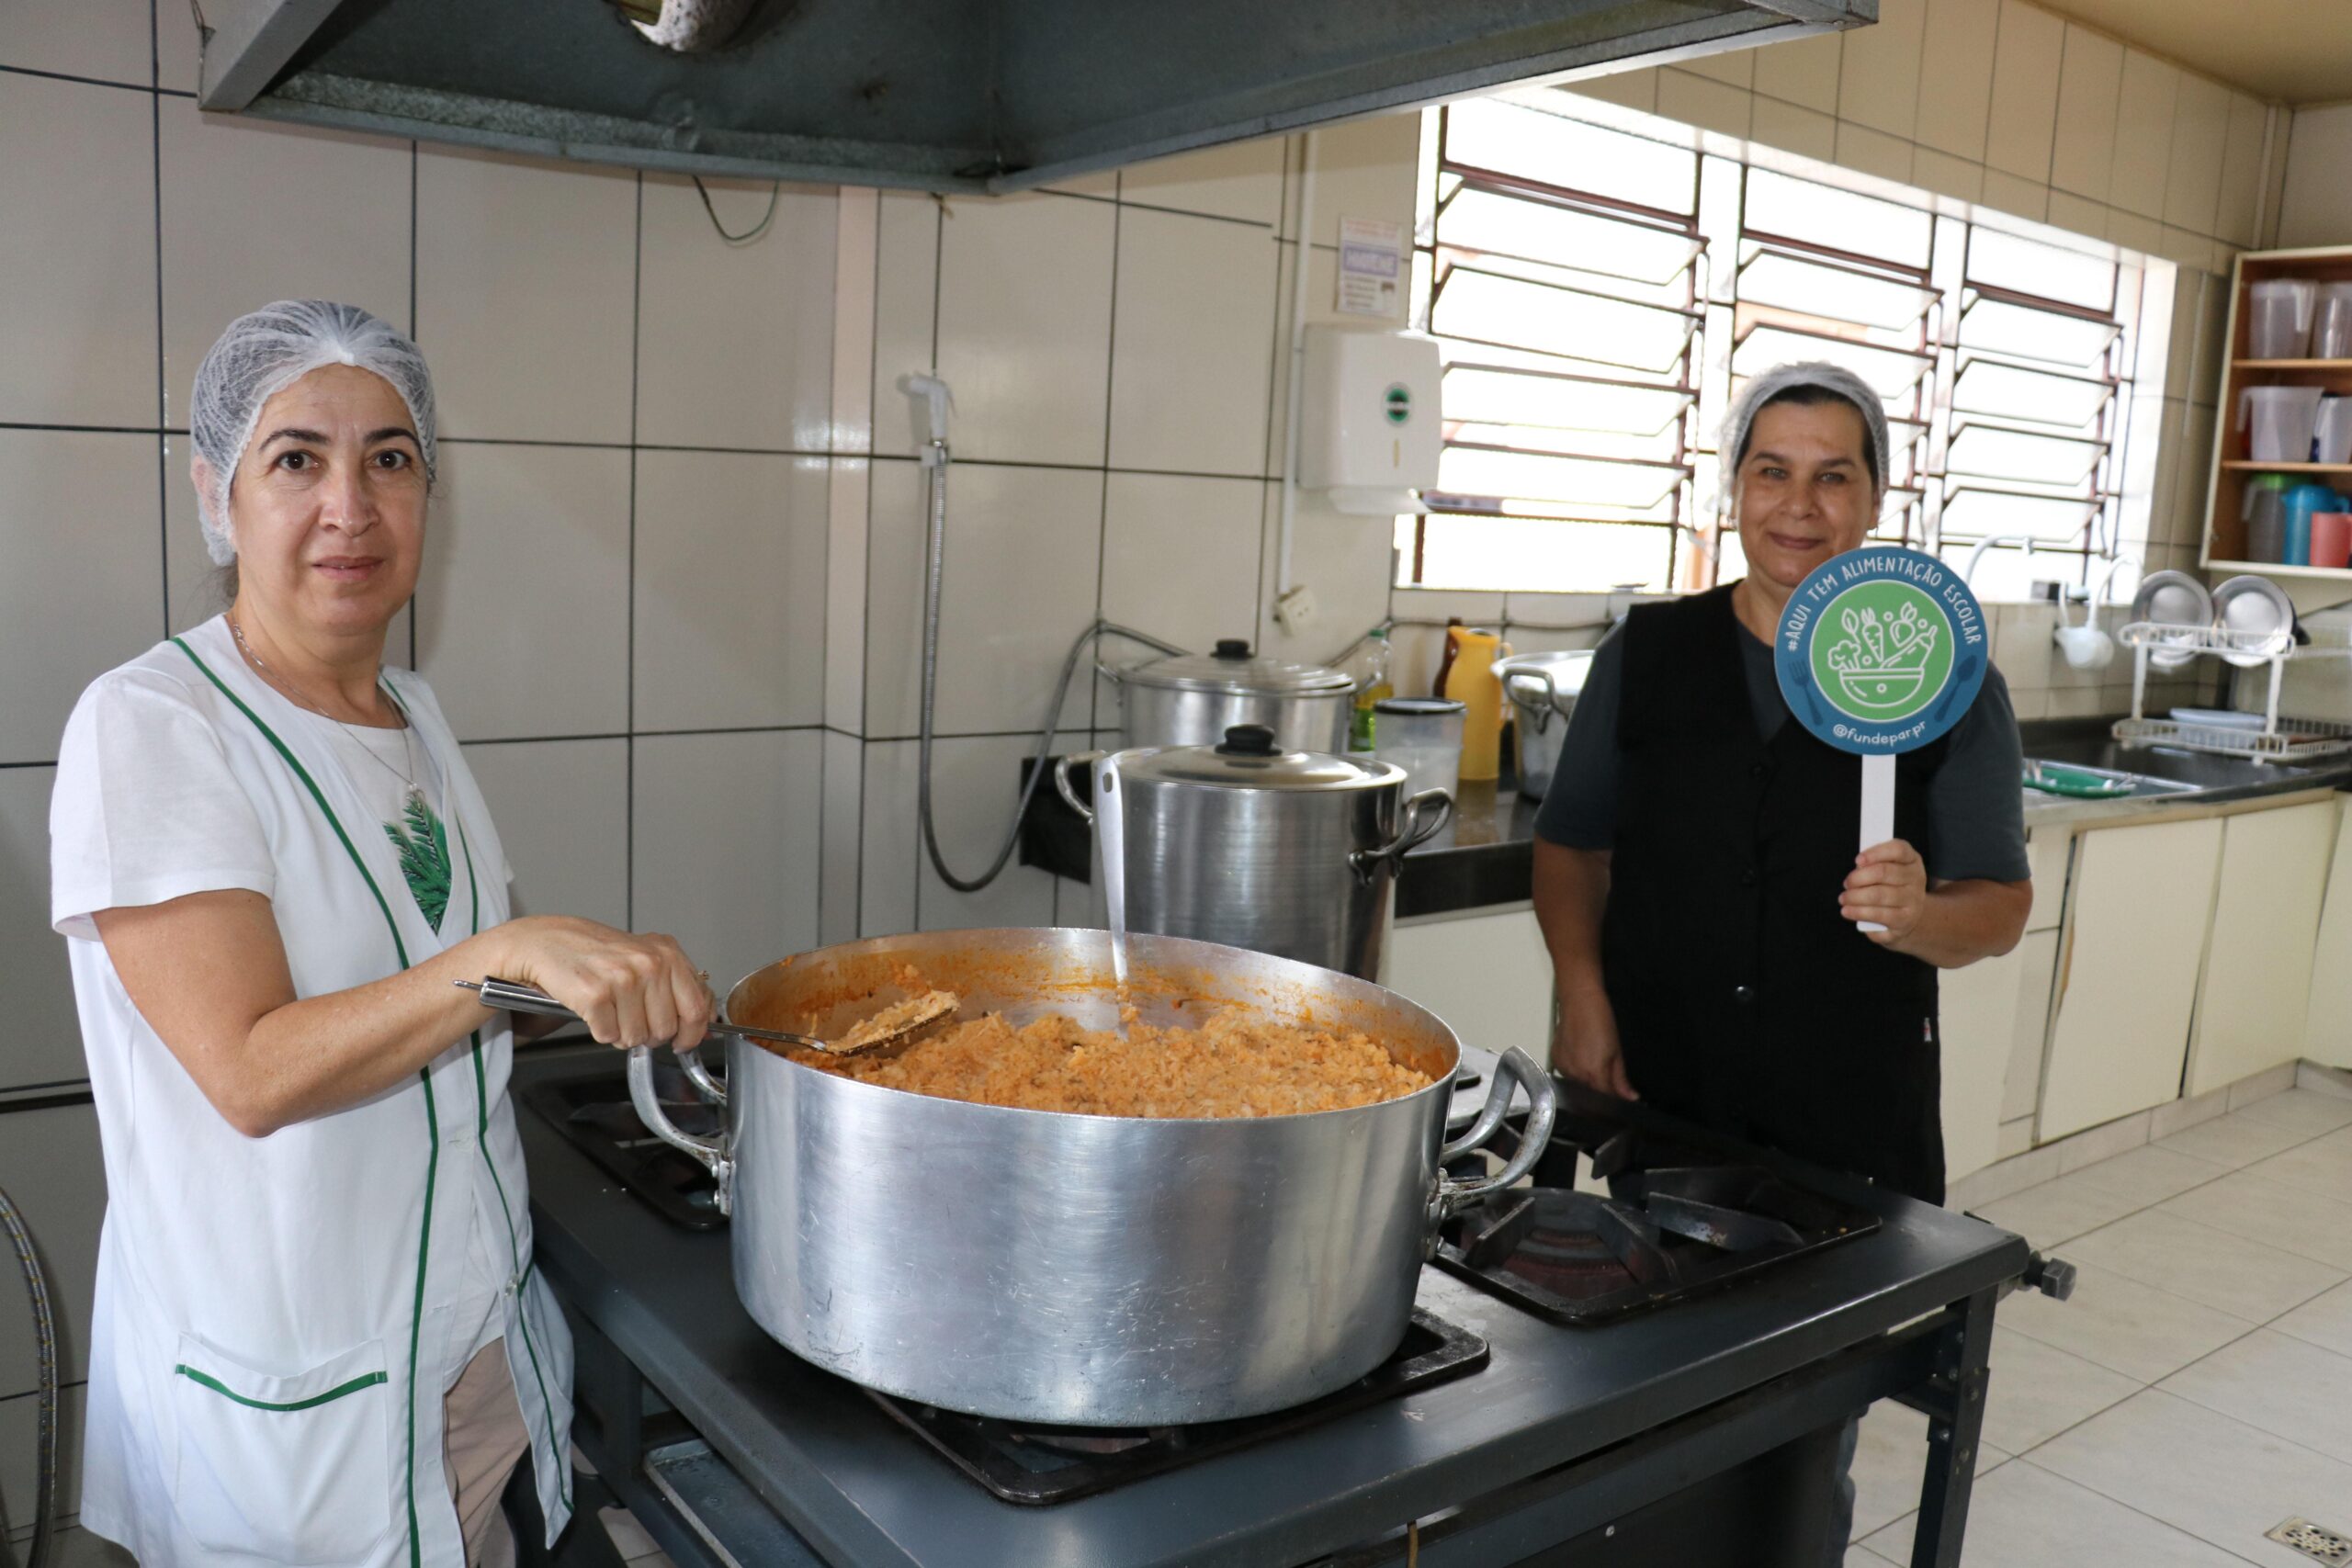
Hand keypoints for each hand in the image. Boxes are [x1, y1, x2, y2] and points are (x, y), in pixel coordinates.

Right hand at [489, 916, 712, 1051]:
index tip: (684, 1040)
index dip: (692, 1033)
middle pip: (665, 1030)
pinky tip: (593, 1010)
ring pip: (636, 1037)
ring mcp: (622, 978)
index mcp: (667, 953)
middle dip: (649, 1034)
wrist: (546, 941)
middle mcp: (648, 963)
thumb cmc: (596, 953)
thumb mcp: (646, 958)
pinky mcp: (594, 994)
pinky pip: (608, 1036)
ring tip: (610, 1009)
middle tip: (631, 1017)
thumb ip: (679, 987)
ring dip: (621, 1033)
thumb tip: (705, 1024)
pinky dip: (599, 1031)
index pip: (697, 1008)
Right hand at [1553, 987, 1636, 1099]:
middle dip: (1601, 1088)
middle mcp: (1575, 1074)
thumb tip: (1630, 1096)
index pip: (1606, 1097)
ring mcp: (1563, 1068)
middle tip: (1609, 1072)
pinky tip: (1581, 1057)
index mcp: (1594, 1073)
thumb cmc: (1600, 1021)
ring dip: (1588, 1080)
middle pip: (1591, 1092)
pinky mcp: (1555, 1060)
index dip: (1615, 1096)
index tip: (1621, 1093)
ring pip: (1579, 1084)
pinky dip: (1576, 1071)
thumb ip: (1620, 1078)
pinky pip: (1567, 1074)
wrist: (1580, 1001)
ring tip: (1593, 1060)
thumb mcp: (1617, 1051)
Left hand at [1843, 838, 1928, 944]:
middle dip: (1858, 877)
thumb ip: (1873, 864)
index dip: (1875, 853)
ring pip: (1878, 895)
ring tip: (1844, 898)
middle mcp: (1916, 878)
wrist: (1907, 915)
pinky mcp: (1905, 919)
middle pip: (1883, 872)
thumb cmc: (1890, 886)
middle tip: (1846, 883)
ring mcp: (1913, 899)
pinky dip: (1858, 912)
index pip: (1898, 849)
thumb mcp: (1886, 870)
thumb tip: (1858, 867)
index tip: (1857, 860)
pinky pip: (1878, 914)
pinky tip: (1847, 911)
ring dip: (1855, 896)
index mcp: (1912, 859)